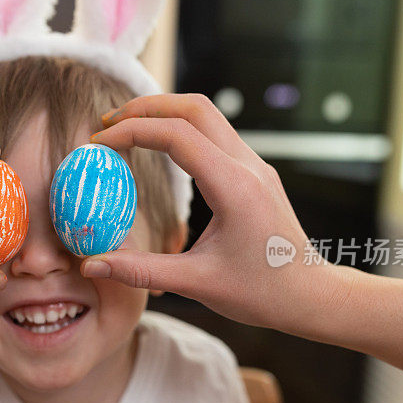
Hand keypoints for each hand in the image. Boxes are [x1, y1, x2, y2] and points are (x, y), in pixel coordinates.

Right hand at [85, 93, 348, 329]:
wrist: (311, 294)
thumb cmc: (261, 293)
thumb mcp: (196, 284)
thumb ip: (140, 270)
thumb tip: (91, 264)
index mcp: (234, 187)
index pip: (176, 136)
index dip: (131, 131)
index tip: (98, 142)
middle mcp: (248, 166)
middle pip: (193, 107)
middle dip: (146, 107)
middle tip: (108, 121)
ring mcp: (255, 165)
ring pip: (207, 114)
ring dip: (165, 112)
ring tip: (127, 127)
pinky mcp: (255, 172)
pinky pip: (216, 133)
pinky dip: (181, 128)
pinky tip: (159, 147)